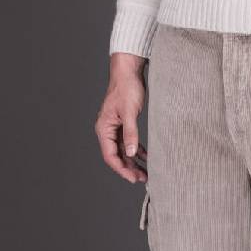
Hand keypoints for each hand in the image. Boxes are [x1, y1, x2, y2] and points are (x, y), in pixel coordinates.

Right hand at [96, 52, 148, 180]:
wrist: (128, 71)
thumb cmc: (126, 88)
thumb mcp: (130, 112)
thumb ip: (130, 134)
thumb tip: (131, 154)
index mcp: (104, 128)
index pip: (110, 156)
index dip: (122, 169)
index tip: (133, 178)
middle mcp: (107, 130)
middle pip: (116, 155)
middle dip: (129, 168)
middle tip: (143, 178)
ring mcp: (115, 127)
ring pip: (123, 150)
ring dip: (133, 161)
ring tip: (145, 172)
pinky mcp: (123, 123)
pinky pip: (128, 142)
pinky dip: (136, 150)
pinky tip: (146, 157)